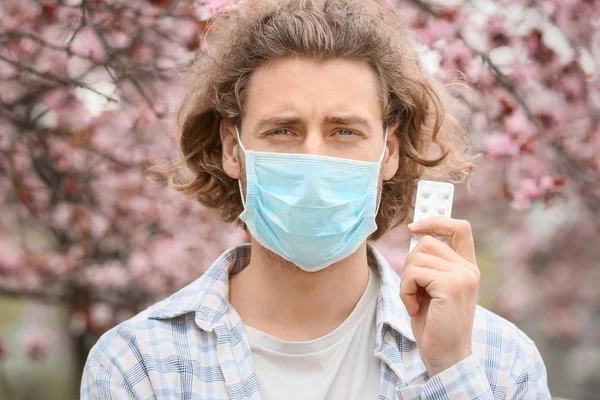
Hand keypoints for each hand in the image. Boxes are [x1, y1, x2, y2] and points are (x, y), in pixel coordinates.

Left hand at [401, 217, 479, 376]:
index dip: (436, 220)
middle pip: (427, 242)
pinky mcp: (452, 286)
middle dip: (410, 265)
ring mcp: (463, 276)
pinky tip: (415, 309)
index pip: (459, 227)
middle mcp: (469, 269)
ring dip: (406, 280)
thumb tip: (415, 233)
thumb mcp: (433, 287)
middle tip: (414, 291)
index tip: (414, 227)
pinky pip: (414, 273)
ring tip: (415, 302)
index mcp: (467, 267)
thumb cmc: (435, 323)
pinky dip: (405, 291)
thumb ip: (431, 262)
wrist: (446, 356)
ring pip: (418, 257)